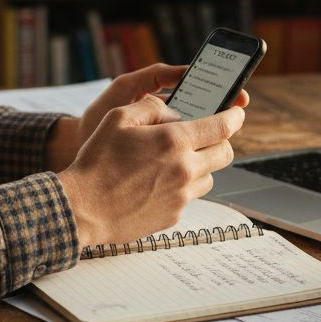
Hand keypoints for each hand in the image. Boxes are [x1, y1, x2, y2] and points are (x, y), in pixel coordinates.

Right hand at [56, 95, 245, 248]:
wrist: (83, 208)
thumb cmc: (97, 162)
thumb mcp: (119, 117)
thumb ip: (152, 107)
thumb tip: (174, 111)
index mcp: (174, 141)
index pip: (223, 126)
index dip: (234, 116)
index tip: (237, 112)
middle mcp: (185, 169)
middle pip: (225, 153)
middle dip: (221, 141)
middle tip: (206, 136)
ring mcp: (182, 195)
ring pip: (209, 176)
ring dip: (201, 165)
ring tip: (174, 161)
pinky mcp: (174, 215)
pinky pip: (190, 196)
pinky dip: (182, 186)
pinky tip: (157, 182)